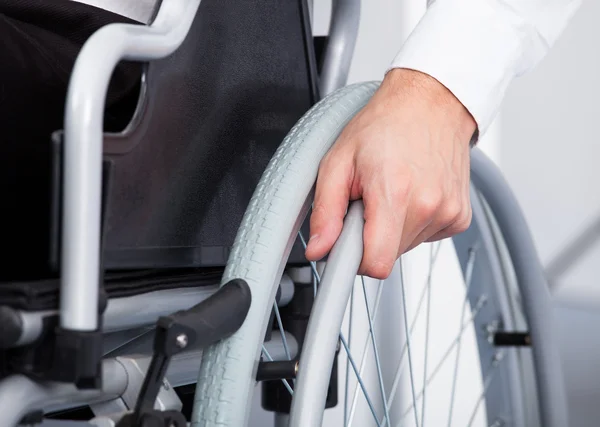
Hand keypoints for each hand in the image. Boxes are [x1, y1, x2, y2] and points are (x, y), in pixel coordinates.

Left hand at [305, 68, 476, 278]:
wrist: (430, 103)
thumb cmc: (385, 125)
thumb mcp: (339, 161)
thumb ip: (326, 211)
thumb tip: (319, 249)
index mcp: (395, 193)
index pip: (376, 264)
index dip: (355, 260)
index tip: (347, 244)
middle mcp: (428, 206)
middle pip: (388, 256)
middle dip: (371, 235)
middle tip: (369, 200)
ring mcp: (449, 212)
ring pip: (405, 247)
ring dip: (392, 228)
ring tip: (392, 190)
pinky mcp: (460, 216)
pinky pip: (425, 236)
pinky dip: (413, 222)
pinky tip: (413, 192)